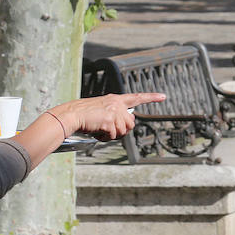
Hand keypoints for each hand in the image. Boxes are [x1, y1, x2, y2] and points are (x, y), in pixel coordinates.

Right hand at [49, 92, 164, 140]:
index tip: (163, 96)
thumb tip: (125, 128)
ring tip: (99, 129)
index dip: (151, 98)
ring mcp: (114, 111)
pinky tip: (96, 132)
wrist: (71, 115)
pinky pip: (113, 136)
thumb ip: (114, 115)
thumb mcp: (101, 111)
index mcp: (115, 99)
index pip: (136, 97)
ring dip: (112, 135)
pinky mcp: (109, 120)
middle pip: (130, 124)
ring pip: (123, 131)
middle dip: (121, 131)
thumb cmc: (83, 116)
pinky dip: (105, 138)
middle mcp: (117, 104)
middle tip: (107, 130)